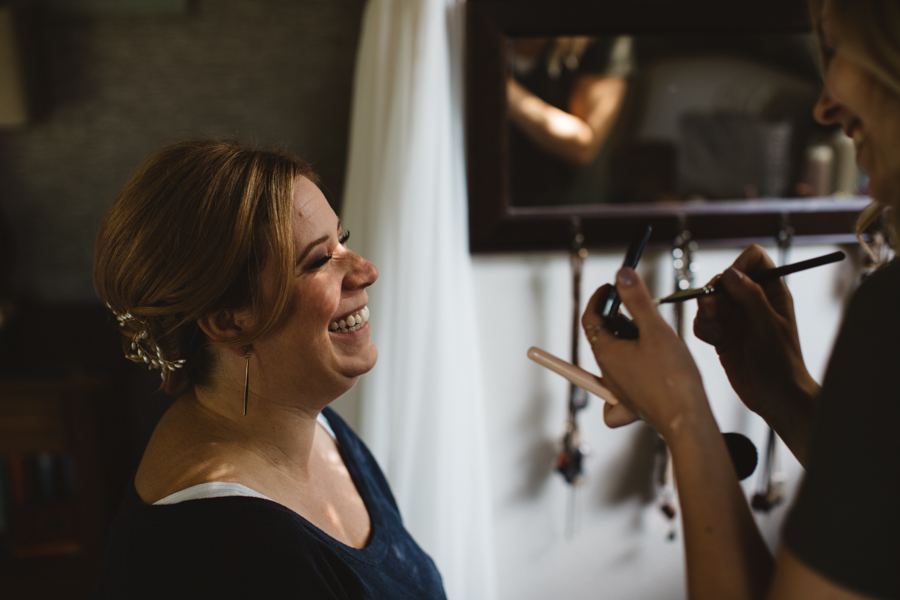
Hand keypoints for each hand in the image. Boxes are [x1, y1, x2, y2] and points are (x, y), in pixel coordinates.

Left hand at [583, 272, 713, 441]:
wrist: (687, 421)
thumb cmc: (673, 377)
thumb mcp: (655, 330)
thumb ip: (637, 300)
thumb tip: (620, 274)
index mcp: (606, 353)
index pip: (591, 318)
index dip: (600, 298)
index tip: (613, 285)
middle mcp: (607, 373)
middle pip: (603, 337)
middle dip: (617, 317)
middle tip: (639, 306)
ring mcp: (619, 391)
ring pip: (615, 358)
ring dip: (628, 341)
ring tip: (652, 333)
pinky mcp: (633, 404)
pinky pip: (620, 390)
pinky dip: (629, 375)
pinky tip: (646, 369)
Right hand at [692, 245, 817, 463]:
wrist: (775, 397)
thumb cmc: (782, 364)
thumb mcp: (768, 327)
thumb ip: (751, 297)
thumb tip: (730, 274)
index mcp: (772, 293)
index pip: (754, 260)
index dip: (738, 265)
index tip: (727, 284)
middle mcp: (753, 301)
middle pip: (724, 280)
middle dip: (713, 294)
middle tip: (712, 313)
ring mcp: (736, 318)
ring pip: (710, 300)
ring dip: (705, 314)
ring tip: (714, 332)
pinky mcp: (723, 334)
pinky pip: (704, 321)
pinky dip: (703, 329)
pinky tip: (713, 342)